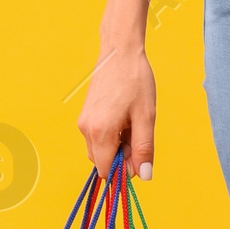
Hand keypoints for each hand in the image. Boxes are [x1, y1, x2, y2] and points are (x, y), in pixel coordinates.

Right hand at [77, 39, 155, 179]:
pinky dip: (110, 136)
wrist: (119, 52)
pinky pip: (96, 137)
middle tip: (137, 134)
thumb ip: (144, 149)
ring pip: (99, 150)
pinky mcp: (85, 115)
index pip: (107, 170)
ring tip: (131, 123)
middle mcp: (86, 130)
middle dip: (121, 157)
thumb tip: (144, 175)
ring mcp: (83, 122)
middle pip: (102, 162)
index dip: (124, 169)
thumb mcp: (146, 117)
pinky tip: (123, 119)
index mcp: (101, 132)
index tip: (139, 154)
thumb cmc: (135, 82)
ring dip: (116, 146)